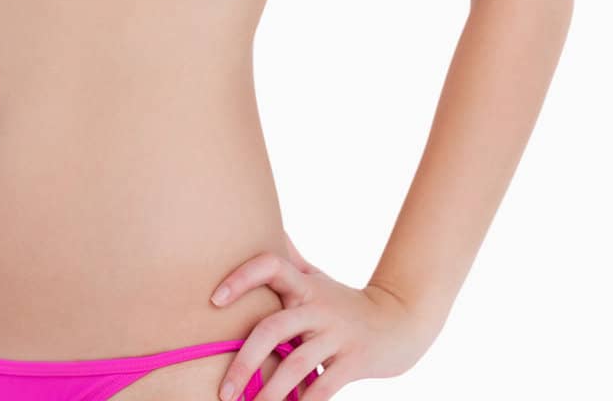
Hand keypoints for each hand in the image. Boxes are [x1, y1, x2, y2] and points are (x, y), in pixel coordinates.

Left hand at [208, 242, 438, 400]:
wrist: (398, 323)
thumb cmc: (344, 302)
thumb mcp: (317, 278)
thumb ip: (289, 259)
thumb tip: (264, 227)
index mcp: (305, 285)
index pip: (271, 266)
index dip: (242, 277)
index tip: (214, 299)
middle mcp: (318, 307)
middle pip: (273, 328)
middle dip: (245, 361)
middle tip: (224, 390)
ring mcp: (336, 335)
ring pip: (295, 364)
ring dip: (269, 393)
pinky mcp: (353, 362)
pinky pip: (324, 387)